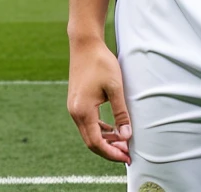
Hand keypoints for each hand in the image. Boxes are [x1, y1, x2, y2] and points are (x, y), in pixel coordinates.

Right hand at [67, 38, 131, 164]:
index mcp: (83, 111)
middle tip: (127, 153)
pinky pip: (87, 123)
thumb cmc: (101, 62)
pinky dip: (100, 130)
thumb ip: (120, 112)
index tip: (126, 157)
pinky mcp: (76, 102)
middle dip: (109, 150)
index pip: (96, 142)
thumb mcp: (115, 87)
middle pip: (91, 141)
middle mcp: (75, 113)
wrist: (85, 44)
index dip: (111, 153)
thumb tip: (126, 135)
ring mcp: (74, 108)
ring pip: (89, 133)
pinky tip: (112, 130)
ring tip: (123, 143)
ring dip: (105, 140)